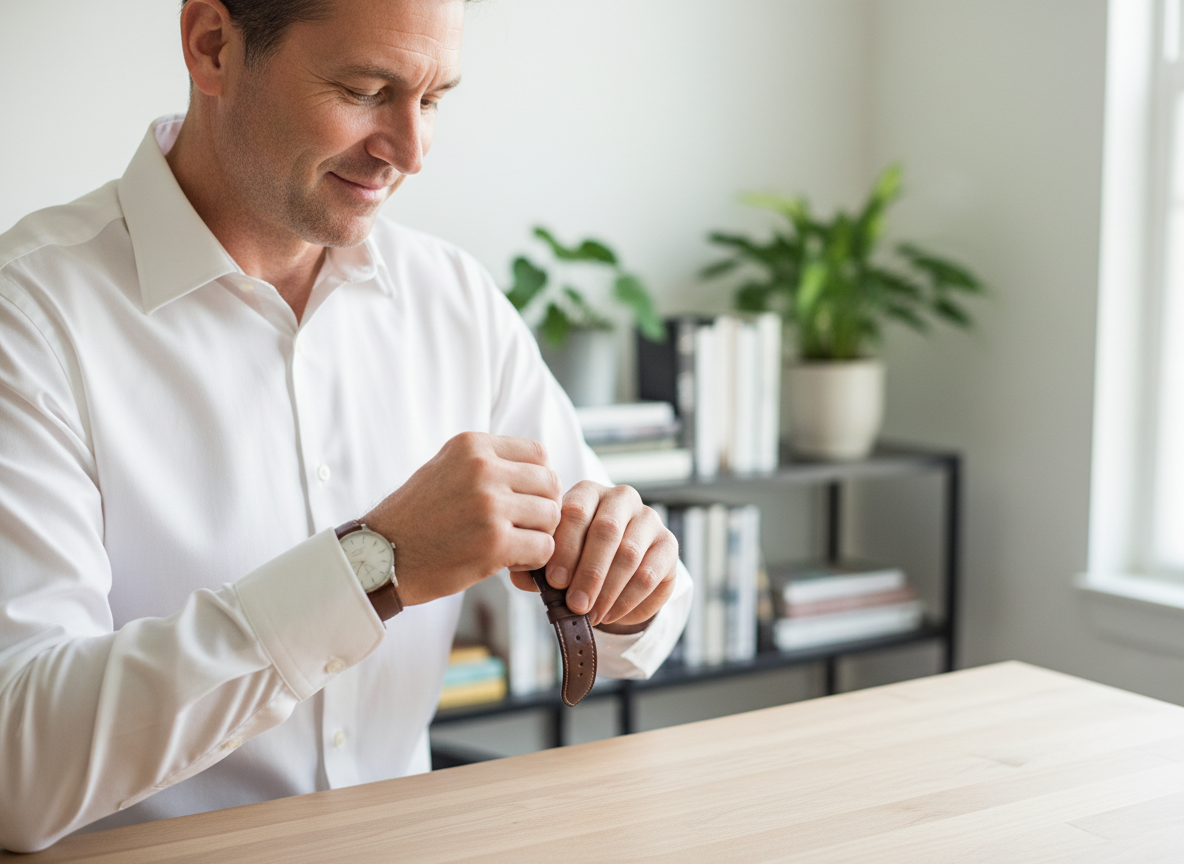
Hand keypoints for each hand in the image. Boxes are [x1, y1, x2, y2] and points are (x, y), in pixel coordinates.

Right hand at [363, 432, 560, 605]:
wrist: (380, 556)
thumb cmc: (415, 517)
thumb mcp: (446, 468)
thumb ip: (487, 462)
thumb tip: (539, 468)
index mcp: (472, 446)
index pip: (538, 454)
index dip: (539, 481)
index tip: (525, 500)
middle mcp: (482, 469)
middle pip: (550, 483)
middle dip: (544, 508)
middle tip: (525, 527)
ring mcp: (489, 506)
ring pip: (551, 516)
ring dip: (538, 535)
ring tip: (513, 544)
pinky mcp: (494, 543)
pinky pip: (544, 547)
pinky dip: (533, 559)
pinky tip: (509, 562)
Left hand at [509, 481, 677, 629]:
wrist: (617, 575)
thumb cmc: (576, 560)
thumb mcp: (552, 559)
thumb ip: (533, 564)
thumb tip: (522, 575)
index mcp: (586, 492)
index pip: (575, 511)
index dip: (564, 548)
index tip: (553, 582)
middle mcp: (620, 498)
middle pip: (606, 530)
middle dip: (588, 572)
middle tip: (574, 603)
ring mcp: (648, 518)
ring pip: (629, 553)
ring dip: (607, 590)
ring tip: (590, 614)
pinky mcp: (668, 544)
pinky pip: (649, 573)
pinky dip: (627, 599)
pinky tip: (609, 614)